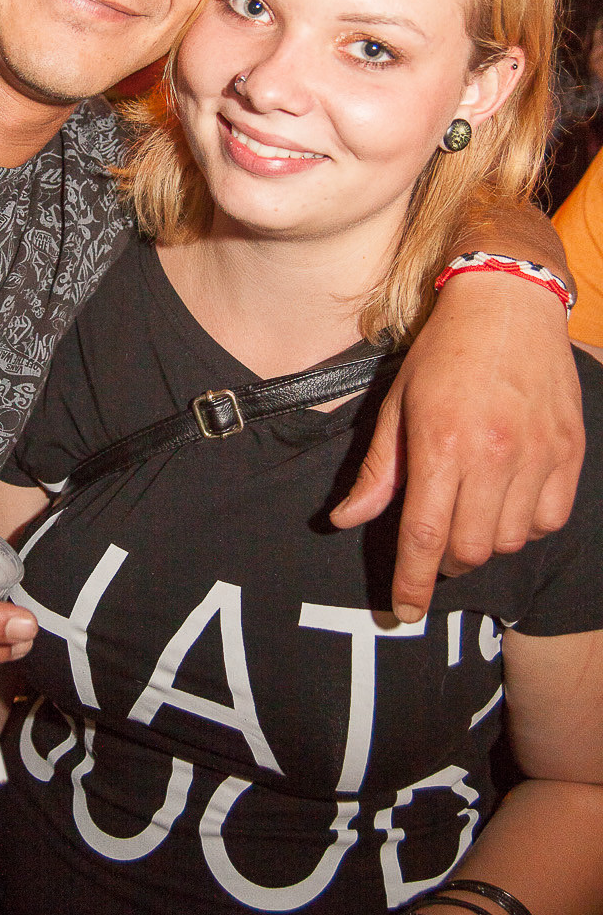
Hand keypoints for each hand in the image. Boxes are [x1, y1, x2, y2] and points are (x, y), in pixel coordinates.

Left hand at [331, 274, 583, 620]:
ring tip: (469, 515)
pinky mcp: (568, 452)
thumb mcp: (396, 406)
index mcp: (441, 444)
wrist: (508, 304)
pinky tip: (506, 502)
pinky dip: (524, 526)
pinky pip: (548, 520)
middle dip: (446, 564)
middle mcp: (493, 455)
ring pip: (509, 540)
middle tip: (435, 550)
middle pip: (469, 549)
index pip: (424, 535)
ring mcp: (537, 455)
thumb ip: (378, 471)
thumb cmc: (443, 354)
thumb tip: (346, 520)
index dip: (412, 581)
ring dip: (483, 543)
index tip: (404, 610)